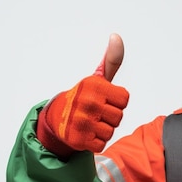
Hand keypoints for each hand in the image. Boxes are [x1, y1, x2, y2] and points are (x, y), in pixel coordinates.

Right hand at [38, 34, 129, 153]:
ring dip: (102, 130)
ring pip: (111, 132)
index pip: (124, 99)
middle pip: (119, 117)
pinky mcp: (78, 138)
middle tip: (95, 112)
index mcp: (95, 86)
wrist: (56, 117)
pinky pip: (101, 144)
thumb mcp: (97, 77)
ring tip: (90, 122)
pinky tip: (85, 133)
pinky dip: (95, 142)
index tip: (103, 99)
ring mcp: (82, 121)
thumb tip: (116, 37)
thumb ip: (111, 60)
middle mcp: (88, 102)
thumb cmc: (83, 96)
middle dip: (110, 117)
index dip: (116, 101)